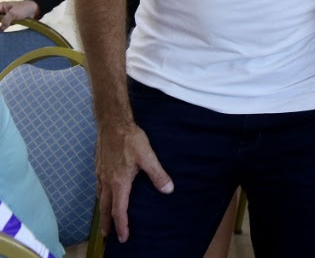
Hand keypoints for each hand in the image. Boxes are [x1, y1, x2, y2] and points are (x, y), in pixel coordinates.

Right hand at [0, 0, 38, 30]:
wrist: (35, 9)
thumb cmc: (24, 8)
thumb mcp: (13, 13)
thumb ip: (6, 20)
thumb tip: (0, 29)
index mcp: (1, 6)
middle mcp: (2, 11)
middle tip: (0, 29)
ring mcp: (6, 16)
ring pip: (0, 22)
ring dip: (0, 26)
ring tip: (1, 31)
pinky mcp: (10, 21)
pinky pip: (4, 25)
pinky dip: (2, 28)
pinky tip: (1, 32)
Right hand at [96, 121, 172, 241]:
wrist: (112, 124)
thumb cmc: (130, 139)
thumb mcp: (148, 156)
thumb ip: (158, 174)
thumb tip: (168, 190)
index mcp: (119, 182)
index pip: (119, 210)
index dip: (122, 225)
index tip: (124, 237)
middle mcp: (107, 181)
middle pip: (105, 208)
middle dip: (107, 224)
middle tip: (109, 236)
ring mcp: (101, 174)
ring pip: (100, 198)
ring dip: (103, 211)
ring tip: (106, 219)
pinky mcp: (99, 167)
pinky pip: (98, 187)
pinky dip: (101, 197)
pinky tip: (105, 195)